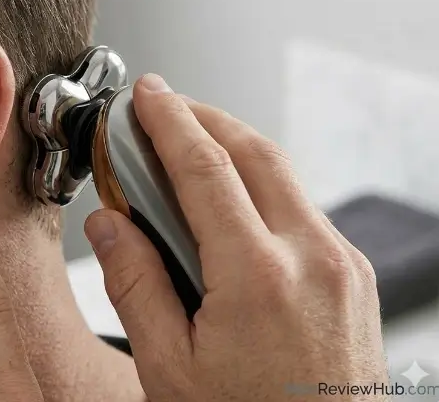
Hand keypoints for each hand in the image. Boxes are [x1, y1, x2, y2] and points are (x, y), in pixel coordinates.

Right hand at [84, 73, 387, 400]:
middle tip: (163, 108)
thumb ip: (136, 287)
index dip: (168, 121)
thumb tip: (109, 227)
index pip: (204, 168)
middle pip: (255, 152)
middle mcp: (312, 258)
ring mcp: (342, 266)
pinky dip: (261, 187)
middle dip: (205, 117)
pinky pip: (302, 209)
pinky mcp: (355, 278)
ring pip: (284, 176)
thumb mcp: (171, 369)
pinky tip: (231, 204)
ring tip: (188, 150)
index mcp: (257, 277)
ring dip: (234, 149)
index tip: (146, 95)